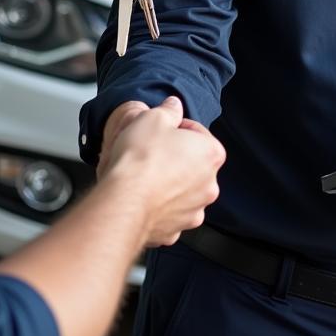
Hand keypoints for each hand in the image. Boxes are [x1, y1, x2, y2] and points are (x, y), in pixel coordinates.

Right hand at [101, 96, 224, 246]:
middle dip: (175, 156)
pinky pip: (171, 212)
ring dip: (169, 182)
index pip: (197, 132)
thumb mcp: (153, 118)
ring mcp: (195, 210)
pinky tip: (144, 196)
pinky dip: (160, 205)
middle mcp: (210, 184)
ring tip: (145, 176)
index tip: (161, 131)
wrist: (124, 200)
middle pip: (193, 163)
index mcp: (211, 153)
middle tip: (151, 152)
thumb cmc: (141, 159)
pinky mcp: (177, 229)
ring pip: (183, 190)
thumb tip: (173, 106)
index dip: (176, 128)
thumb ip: (169, 110)